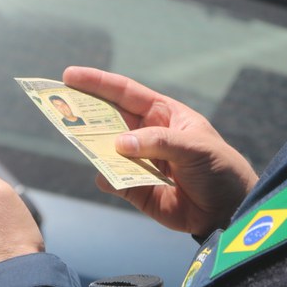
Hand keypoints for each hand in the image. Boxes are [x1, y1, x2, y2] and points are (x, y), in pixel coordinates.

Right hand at [64, 66, 258, 237]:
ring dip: (92, 147)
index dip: (97, 83)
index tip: (69, 75)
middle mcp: (146, 135)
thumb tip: (120, 143)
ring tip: (75, 140)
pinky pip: (114, 181)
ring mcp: (139, 162)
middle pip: (108, 119)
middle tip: (56, 107)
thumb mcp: (195, 147)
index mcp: (162, 114)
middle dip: (83, 113)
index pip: (125, 93)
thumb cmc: (220, 167)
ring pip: (106, 151)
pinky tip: (107, 177)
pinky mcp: (137, 189)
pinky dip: (107, 179)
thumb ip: (158, 142)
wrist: (230, 210)